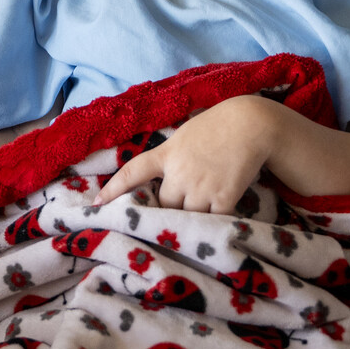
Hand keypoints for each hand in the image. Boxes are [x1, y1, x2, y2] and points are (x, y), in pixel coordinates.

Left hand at [95, 96, 278, 213]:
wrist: (252, 125)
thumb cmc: (220, 124)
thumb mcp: (186, 134)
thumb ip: (171, 155)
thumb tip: (160, 175)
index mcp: (168, 153)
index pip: (133, 171)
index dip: (113, 189)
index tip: (97, 203)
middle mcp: (179, 173)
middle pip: (163, 205)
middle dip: (168, 210)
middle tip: (175, 213)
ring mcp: (200, 187)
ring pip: (186, 217)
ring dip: (191, 219)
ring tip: (199, 217)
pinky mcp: (223, 198)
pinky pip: (211, 221)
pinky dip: (213, 224)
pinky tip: (218, 221)